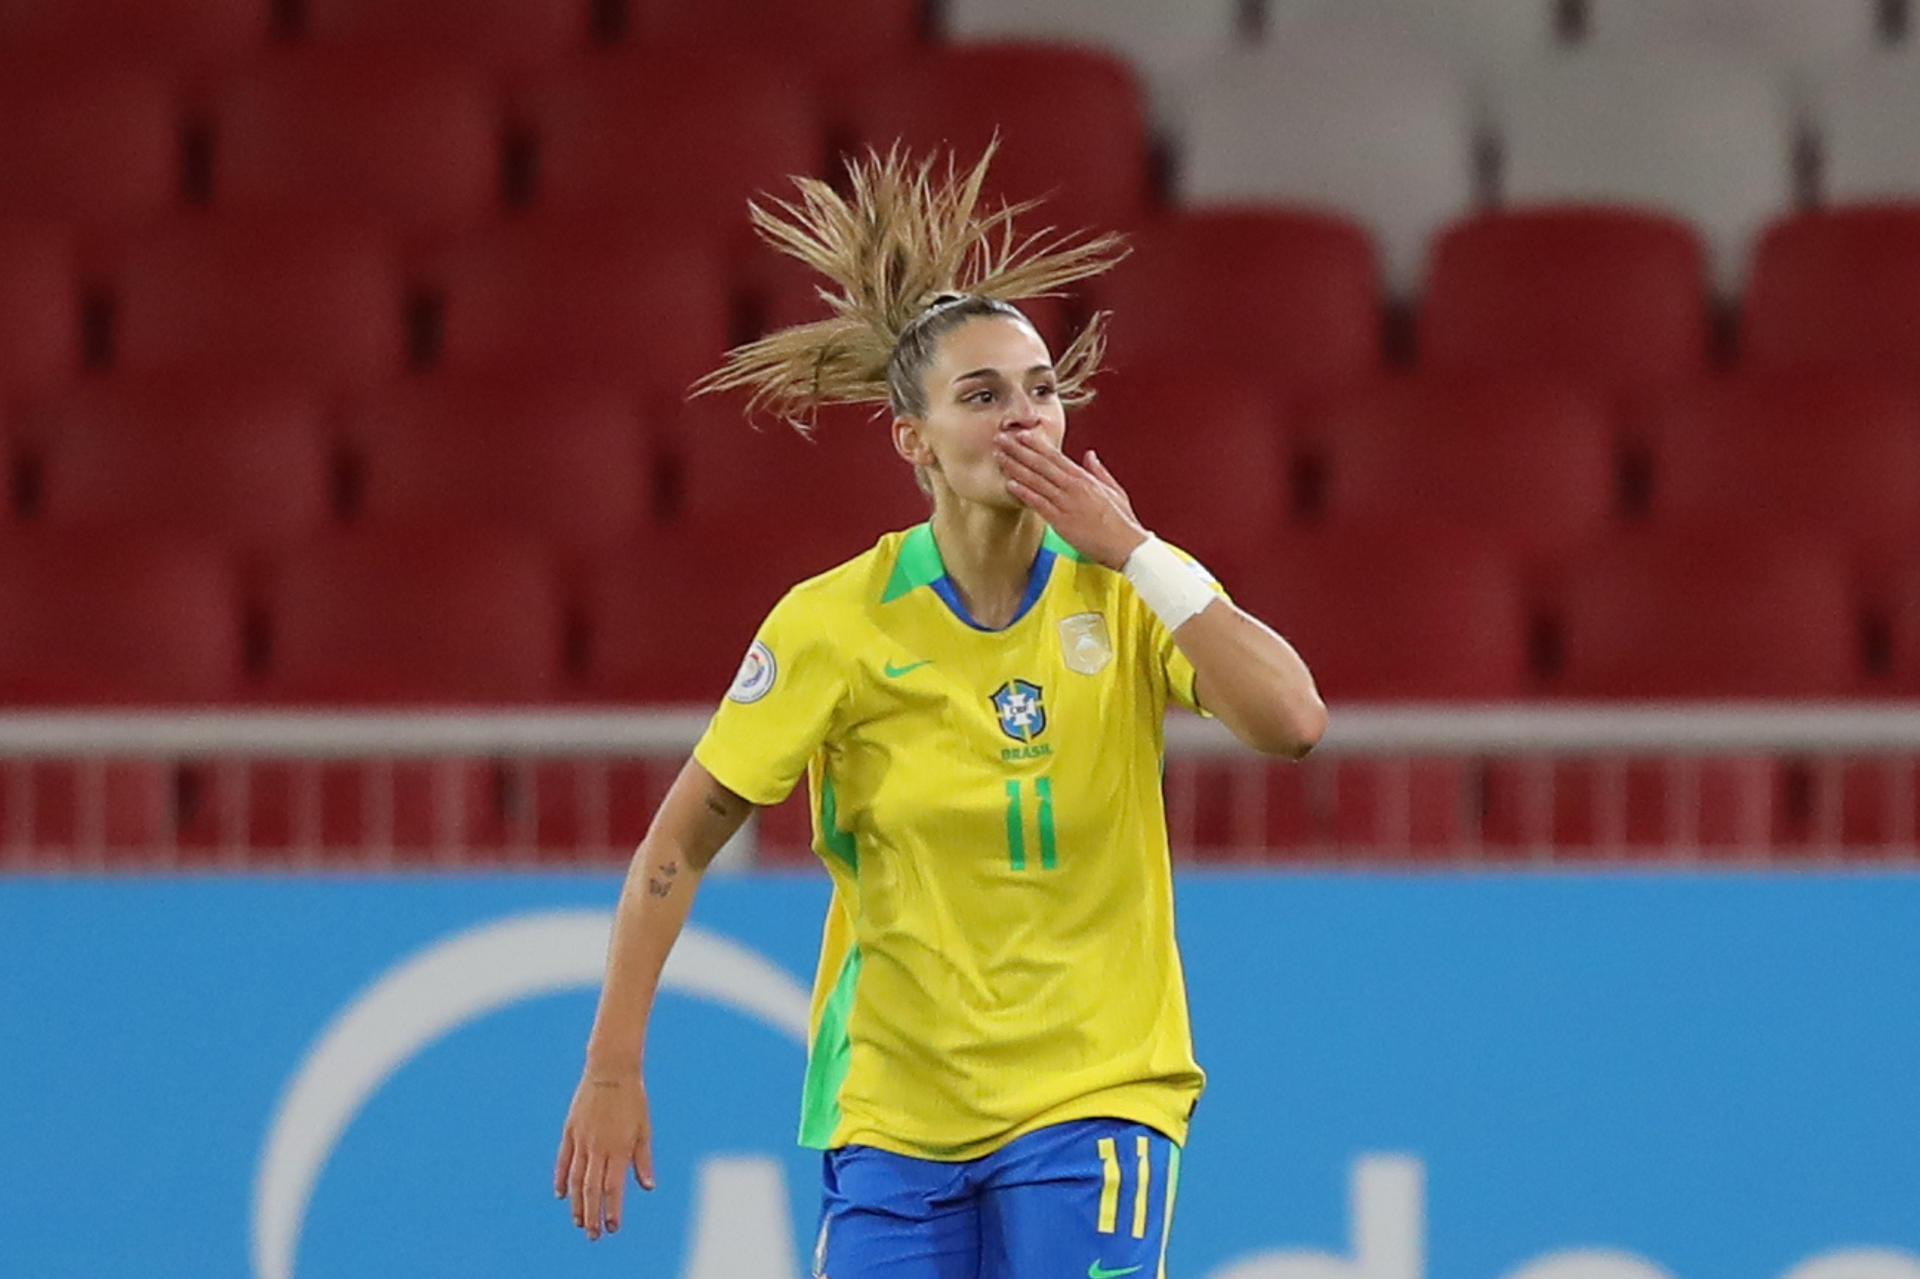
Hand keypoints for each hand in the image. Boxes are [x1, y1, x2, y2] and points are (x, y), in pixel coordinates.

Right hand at [554, 1067, 653, 1240]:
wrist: (611, 1070)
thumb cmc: (633, 1100)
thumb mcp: (644, 1129)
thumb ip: (643, 1160)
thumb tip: (648, 1187)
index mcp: (619, 1148)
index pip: (614, 1188)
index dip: (612, 1209)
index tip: (612, 1227)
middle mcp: (598, 1147)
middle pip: (592, 1189)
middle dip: (593, 1215)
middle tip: (593, 1235)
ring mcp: (582, 1140)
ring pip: (576, 1179)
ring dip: (577, 1203)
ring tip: (579, 1222)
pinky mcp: (570, 1131)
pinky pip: (563, 1160)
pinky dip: (561, 1179)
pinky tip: (561, 1195)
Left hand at [995, 429, 1147, 569]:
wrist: (1127, 545)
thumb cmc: (1122, 521)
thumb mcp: (1114, 490)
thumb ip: (1099, 471)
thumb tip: (1089, 455)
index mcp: (1085, 478)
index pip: (1055, 456)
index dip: (1035, 444)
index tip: (1020, 434)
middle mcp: (1073, 487)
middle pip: (1041, 464)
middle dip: (1019, 449)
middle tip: (1000, 438)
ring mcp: (1066, 503)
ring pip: (1036, 480)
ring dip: (1015, 467)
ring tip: (998, 456)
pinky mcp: (1062, 521)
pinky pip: (1039, 503)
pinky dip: (1024, 492)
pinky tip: (1010, 484)